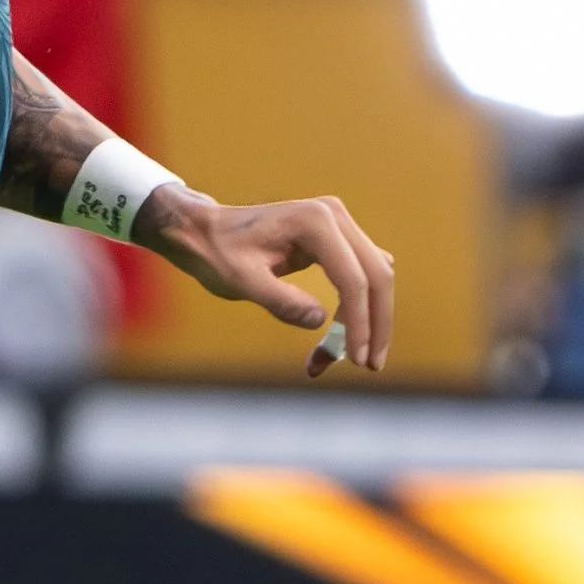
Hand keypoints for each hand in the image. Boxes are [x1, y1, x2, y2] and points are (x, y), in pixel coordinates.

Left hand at [141, 188, 393, 376]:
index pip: (354, 279)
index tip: (355, 359)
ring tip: (336, 359)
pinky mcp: (337, 240)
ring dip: (366, 322)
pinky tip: (338, 338)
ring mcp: (339, 225)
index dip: (360, 322)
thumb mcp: (241, 281)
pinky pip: (359, 277)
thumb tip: (320, 321)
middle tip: (369, 367)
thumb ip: (279, 301)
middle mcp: (335, 216)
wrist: (206, 232)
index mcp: (315, 222)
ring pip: (374, 279)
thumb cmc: (218, 254)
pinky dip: (355, 309)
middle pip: (378, 276)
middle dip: (376, 325)